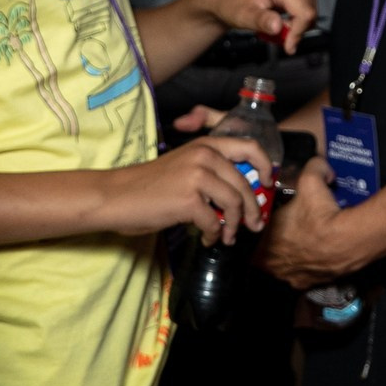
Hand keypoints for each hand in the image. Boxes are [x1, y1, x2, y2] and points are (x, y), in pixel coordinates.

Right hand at [101, 134, 276, 243]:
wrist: (116, 196)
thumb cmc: (149, 186)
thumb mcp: (184, 166)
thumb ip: (211, 172)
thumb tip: (242, 195)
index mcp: (206, 145)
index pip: (250, 147)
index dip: (266, 166)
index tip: (269, 184)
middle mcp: (204, 156)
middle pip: (245, 184)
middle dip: (254, 209)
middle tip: (255, 225)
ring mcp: (197, 177)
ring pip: (234, 204)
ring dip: (234, 226)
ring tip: (228, 237)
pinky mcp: (188, 200)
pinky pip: (214, 222)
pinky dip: (214, 235)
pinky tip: (207, 239)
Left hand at [192, 0, 316, 48]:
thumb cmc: (232, 4)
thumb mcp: (244, 16)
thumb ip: (262, 21)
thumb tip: (277, 27)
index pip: (306, 13)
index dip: (298, 33)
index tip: (287, 47)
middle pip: (310, 12)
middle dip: (296, 29)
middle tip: (274, 34)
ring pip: (310, 11)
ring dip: (296, 24)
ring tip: (273, 24)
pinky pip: (307, 7)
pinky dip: (296, 18)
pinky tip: (279, 17)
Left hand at [257, 158, 365, 287]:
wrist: (349, 241)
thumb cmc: (322, 214)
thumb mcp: (312, 181)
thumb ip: (311, 167)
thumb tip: (319, 163)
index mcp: (264, 245)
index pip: (251, 240)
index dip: (259, 230)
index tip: (269, 222)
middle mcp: (273, 266)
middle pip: (267, 255)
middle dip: (274, 244)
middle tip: (288, 230)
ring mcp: (291, 278)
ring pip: (285, 268)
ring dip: (291, 257)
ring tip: (304, 242)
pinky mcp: (310, 285)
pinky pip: (304, 276)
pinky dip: (309, 266)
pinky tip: (319, 254)